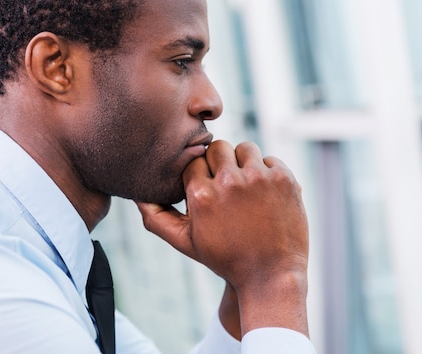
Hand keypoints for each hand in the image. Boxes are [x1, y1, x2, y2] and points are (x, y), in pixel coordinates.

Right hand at [136, 140, 309, 335]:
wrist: (271, 275)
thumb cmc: (225, 259)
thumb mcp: (185, 242)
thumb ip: (156, 217)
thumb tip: (137, 194)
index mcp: (202, 194)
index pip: (193, 160)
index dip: (199, 173)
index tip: (207, 186)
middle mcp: (230, 182)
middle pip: (218, 147)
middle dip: (219, 162)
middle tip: (226, 184)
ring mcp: (259, 178)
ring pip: (245, 148)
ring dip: (244, 163)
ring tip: (246, 187)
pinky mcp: (284, 179)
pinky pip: (270, 159)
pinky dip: (268, 172)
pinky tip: (265, 195)